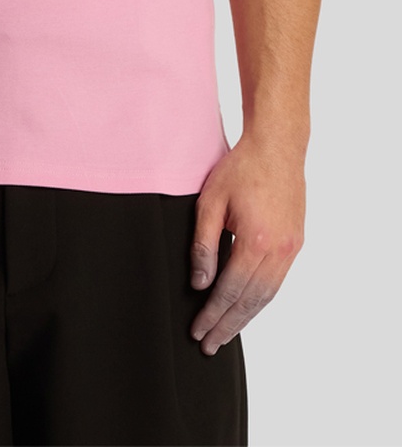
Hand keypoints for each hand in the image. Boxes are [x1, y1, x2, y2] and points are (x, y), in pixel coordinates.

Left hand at [189, 133, 305, 354]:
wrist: (277, 148)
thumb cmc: (240, 169)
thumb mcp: (210, 202)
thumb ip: (204, 245)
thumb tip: (199, 283)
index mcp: (256, 241)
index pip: (230, 290)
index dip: (212, 314)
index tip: (198, 331)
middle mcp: (279, 251)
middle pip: (251, 301)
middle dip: (228, 325)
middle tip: (209, 345)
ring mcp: (292, 249)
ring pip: (268, 295)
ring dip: (246, 318)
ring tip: (225, 334)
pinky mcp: (296, 243)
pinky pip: (277, 282)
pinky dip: (260, 300)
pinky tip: (246, 308)